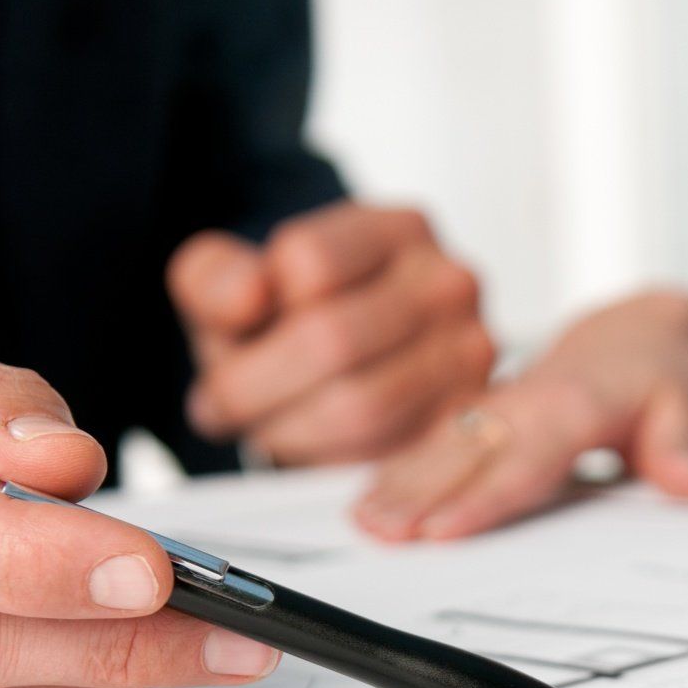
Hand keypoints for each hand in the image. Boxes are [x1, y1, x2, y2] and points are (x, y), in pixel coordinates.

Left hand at [169, 202, 493, 464]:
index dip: (248, 309)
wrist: (345, 375)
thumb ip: (217, 276)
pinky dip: (329, 460)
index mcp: (399, 228)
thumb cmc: (293, 326)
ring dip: (288, 429)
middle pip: (331, 338)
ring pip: (358, 406)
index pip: (309, 259)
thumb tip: (249, 294)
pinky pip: (384, 455)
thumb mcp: (234, 285)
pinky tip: (308, 444)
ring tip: (264, 425)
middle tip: (221, 405)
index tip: (229, 336)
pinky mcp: (466, 423)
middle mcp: (449, 283)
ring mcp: (469, 356)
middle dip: (253, 386)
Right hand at [352, 291, 687, 540]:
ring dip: (398, 482)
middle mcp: (526, 401)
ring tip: (362, 521)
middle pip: (467, 452)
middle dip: (419, 491)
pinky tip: (365, 503)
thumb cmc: (667, 376)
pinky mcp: (483, 415)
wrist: (643, 334)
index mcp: (575, 403)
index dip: (483, 497)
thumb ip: (683, 447)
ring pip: (442, 445)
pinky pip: (435, 442)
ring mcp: (499, 406)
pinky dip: (398, 470)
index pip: (525, 459)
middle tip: (380, 532)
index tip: (442, 530)